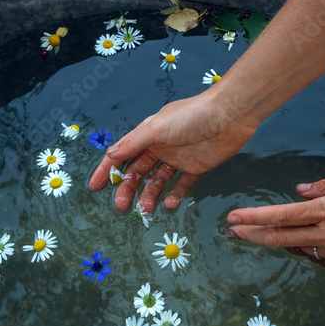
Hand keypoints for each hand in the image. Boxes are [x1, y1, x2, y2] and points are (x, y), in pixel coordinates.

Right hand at [88, 91, 256, 211]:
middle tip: (122, 207)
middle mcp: (161, 147)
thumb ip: (134, 143)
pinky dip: (175, 195)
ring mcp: (178, 158)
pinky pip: (182, 185)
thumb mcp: (157, 128)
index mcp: (148, 135)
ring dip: (150, 195)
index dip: (108, 170)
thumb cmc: (191, 116)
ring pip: (158, 181)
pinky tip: (170, 204)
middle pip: (138, 172)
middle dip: (128, 188)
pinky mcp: (196, 168)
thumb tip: (110, 155)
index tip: (95, 187)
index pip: (122, 154)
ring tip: (147, 210)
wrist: (229, 115)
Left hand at [227, 175, 324, 271]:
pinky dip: (304, 247)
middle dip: (251, 235)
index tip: (233, 217)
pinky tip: (297, 242)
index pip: (281, 215)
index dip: (253, 217)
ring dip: (275, 241)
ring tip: (257, 234)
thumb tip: (298, 191)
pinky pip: (319, 256)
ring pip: (297, 248)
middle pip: (279, 237)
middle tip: (231, 232)